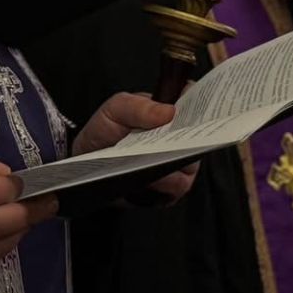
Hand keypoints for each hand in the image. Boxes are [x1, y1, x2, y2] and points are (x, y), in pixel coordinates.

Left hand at [72, 92, 196, 203]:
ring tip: (148, 162)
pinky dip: (161, 185)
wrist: (88, 165)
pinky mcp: (169, 190)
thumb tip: (170, 112)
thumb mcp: (115, 110)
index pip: (197, 102)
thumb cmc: (104, 132)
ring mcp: (177, 165)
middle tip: (165, 142)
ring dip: (169, 166)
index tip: (193, 111)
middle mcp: (180, 138)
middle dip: (185, 142)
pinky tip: (144, 180)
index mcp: (170, 112)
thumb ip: (139, 107)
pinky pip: (175, 190)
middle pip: (200, 139)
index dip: (203, 105)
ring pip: (188, 168)